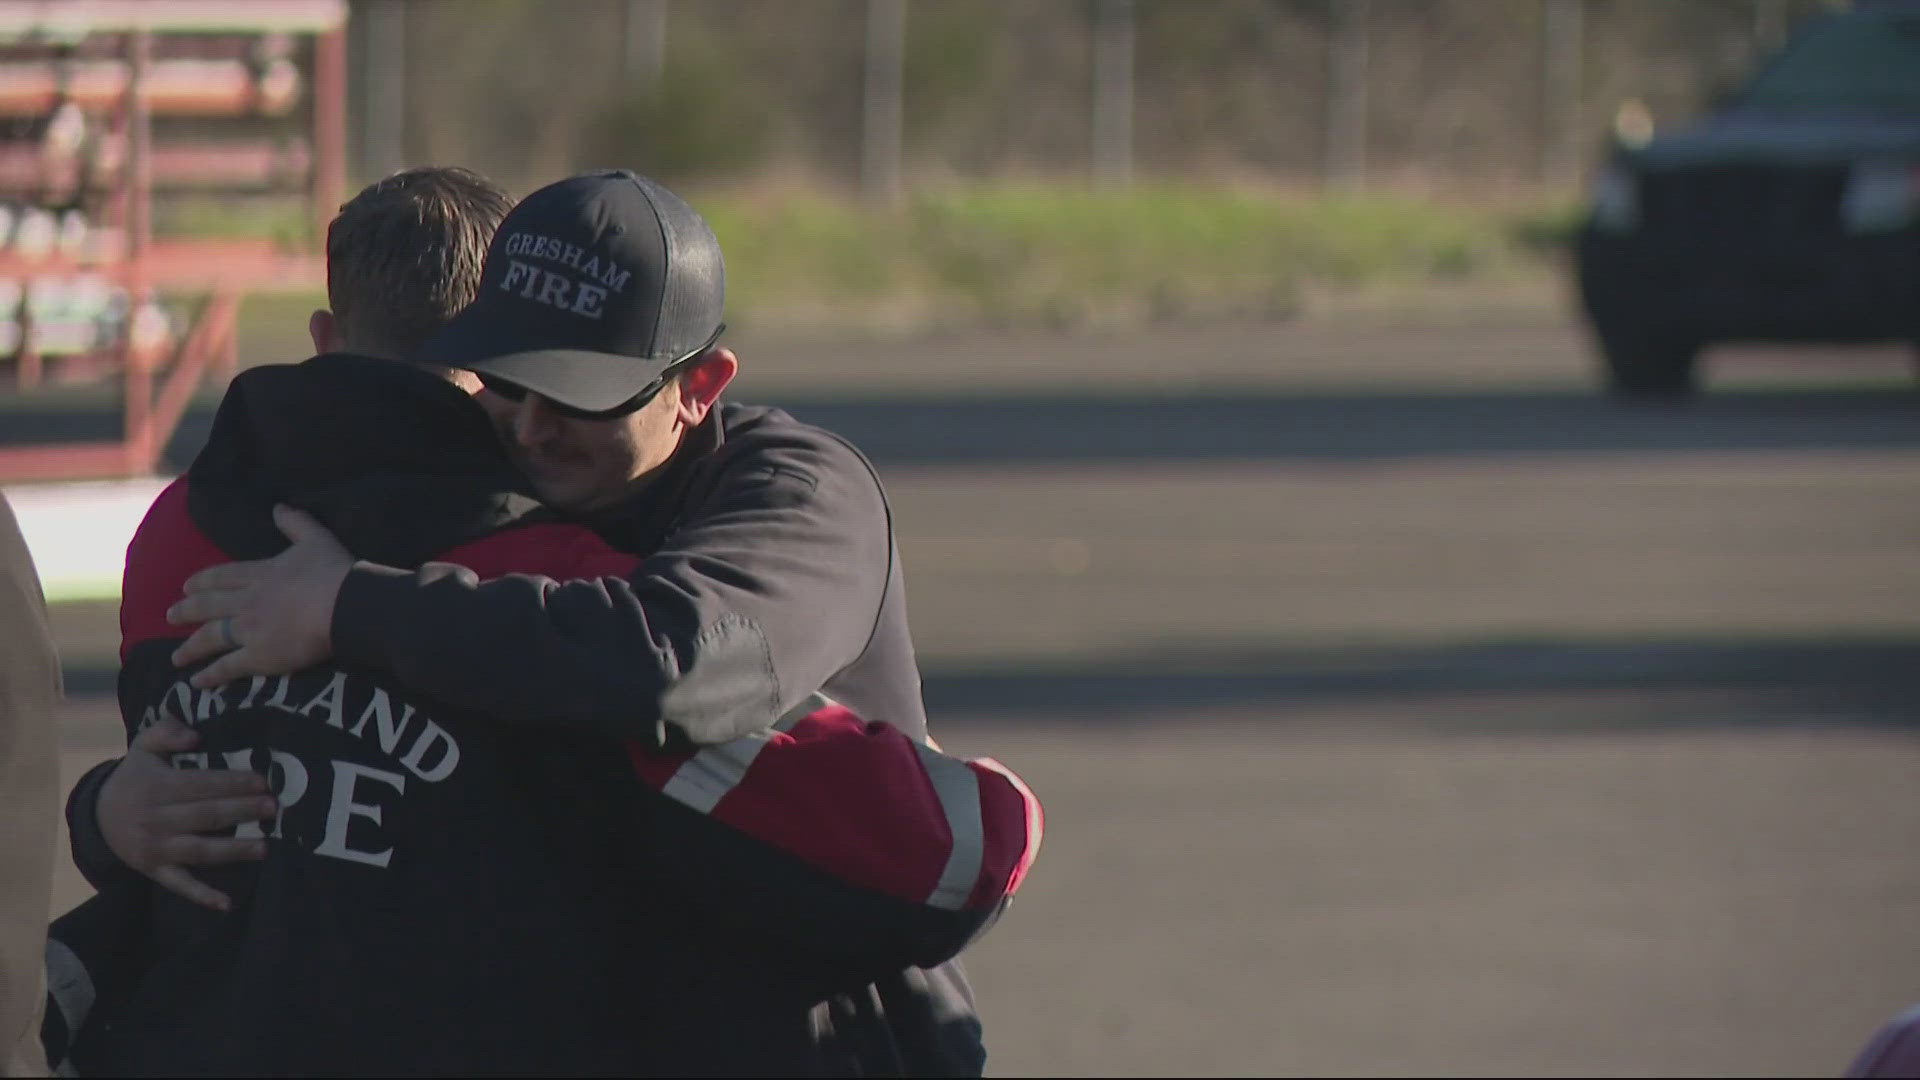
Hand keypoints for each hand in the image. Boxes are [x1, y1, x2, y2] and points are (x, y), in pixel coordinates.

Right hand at [97, 717, 276, 911]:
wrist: (98, 815)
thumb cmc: (136, 776)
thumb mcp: (143, 747)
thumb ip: (166, 732)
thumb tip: (194, 735)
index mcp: (157, 788)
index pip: (200, 784)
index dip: (232, 783)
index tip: (262, 781)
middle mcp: (156, 820)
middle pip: (205, 816)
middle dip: (241, 811)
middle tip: (274, 807)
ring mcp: (156, 849)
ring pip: (199, 851)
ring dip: (232, 850)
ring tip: (265, 847)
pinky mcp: (156, 870)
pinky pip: (180, 885)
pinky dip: (202, 895)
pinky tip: (227, 904)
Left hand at [168, 504, 350, 687]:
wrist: (344, 604)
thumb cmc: (334, 571)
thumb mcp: (316, 539)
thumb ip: (296, 522)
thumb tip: (278, 506)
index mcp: (261, 574)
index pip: (223, 577)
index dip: (203, 582)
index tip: (186, 586)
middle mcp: (247, 601)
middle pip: (208, 606)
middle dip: (187, 612)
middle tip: (170, 617)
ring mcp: (250, 629)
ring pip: (211, 637)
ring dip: (191, 647)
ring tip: (176, 656)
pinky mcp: (259, 656)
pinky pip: (228, 666)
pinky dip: (211, 675)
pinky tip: (197, 681)